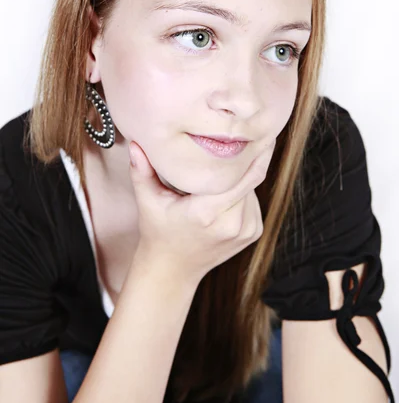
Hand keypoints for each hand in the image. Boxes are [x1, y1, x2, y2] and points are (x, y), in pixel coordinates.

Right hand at [128, 139, 275, 284]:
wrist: (173, 270)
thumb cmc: (158, 231)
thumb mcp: (148, 201)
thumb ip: (142, 171)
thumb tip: (136, 143)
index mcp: (206, 212)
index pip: (242, 176)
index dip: (253, 153)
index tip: (259, 132)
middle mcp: (231, 223)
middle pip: (249, 178)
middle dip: (246, 159)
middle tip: (244, 136)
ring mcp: (246, 230)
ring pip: (252, 188)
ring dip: (241, 177)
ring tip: (220, 175)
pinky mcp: (254, 232)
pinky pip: (253, 201)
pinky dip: (243, 193)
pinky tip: (223, 196)